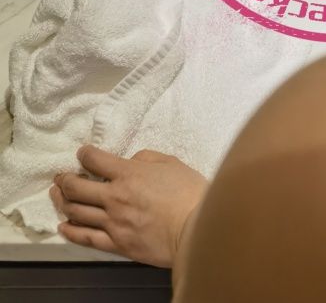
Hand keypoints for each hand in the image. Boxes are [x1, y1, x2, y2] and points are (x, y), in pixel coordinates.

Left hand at [50, 146, 207, 266]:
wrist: (195, 230)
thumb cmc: (189, 194)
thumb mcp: (171, 163)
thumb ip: (146, 159)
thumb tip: (130, 162)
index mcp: (129, 173)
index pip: (95, 160)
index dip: (85, 154)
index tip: (82, 153)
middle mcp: (115, 197)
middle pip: (77, 187)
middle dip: (65, 179)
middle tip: (60, 176)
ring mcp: (113, 222)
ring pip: (76, 211)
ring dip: (62, 201)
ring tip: (57, 195)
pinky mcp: (116, 244)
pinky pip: (86, 238)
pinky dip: (71, 231)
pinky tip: (63, 226)